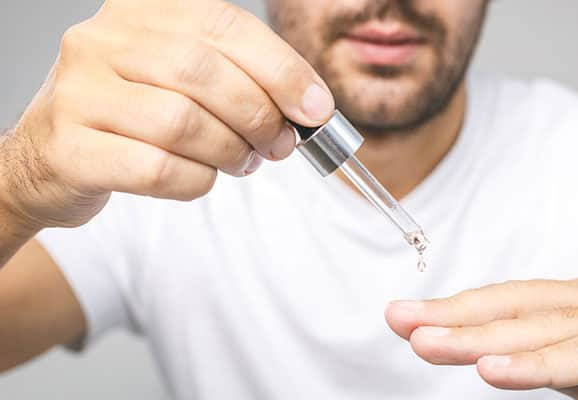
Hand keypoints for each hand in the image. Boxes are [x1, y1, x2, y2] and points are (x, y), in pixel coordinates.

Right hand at [0, 0, 333, 229]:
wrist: (52, 158)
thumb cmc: (132, 117)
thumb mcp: (181, 80)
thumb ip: (240, 80)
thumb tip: (307, 107)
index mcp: (140, 13)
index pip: (225, 25)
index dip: (281, 69)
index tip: (316, 108)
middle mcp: (102, 41)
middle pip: (204, 72)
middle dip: (259, 116)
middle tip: (279, 145)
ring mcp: (79, 93)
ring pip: (182, 123)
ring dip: (230, 152)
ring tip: (241, 162)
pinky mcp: (70, 148)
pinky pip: (156, 169)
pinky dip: (196, 181)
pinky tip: (201, 178)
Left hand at [385, 275, 577, 399]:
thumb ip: (549, 361)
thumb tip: (495, 362)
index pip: (504, 302)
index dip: (454, 308)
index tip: (406, 317)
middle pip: (510, 307)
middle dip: (450, 314)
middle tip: (399, 319)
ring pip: (537, 328)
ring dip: (476, 336)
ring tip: (426, 342)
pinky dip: (534, 364)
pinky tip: (493, 369)